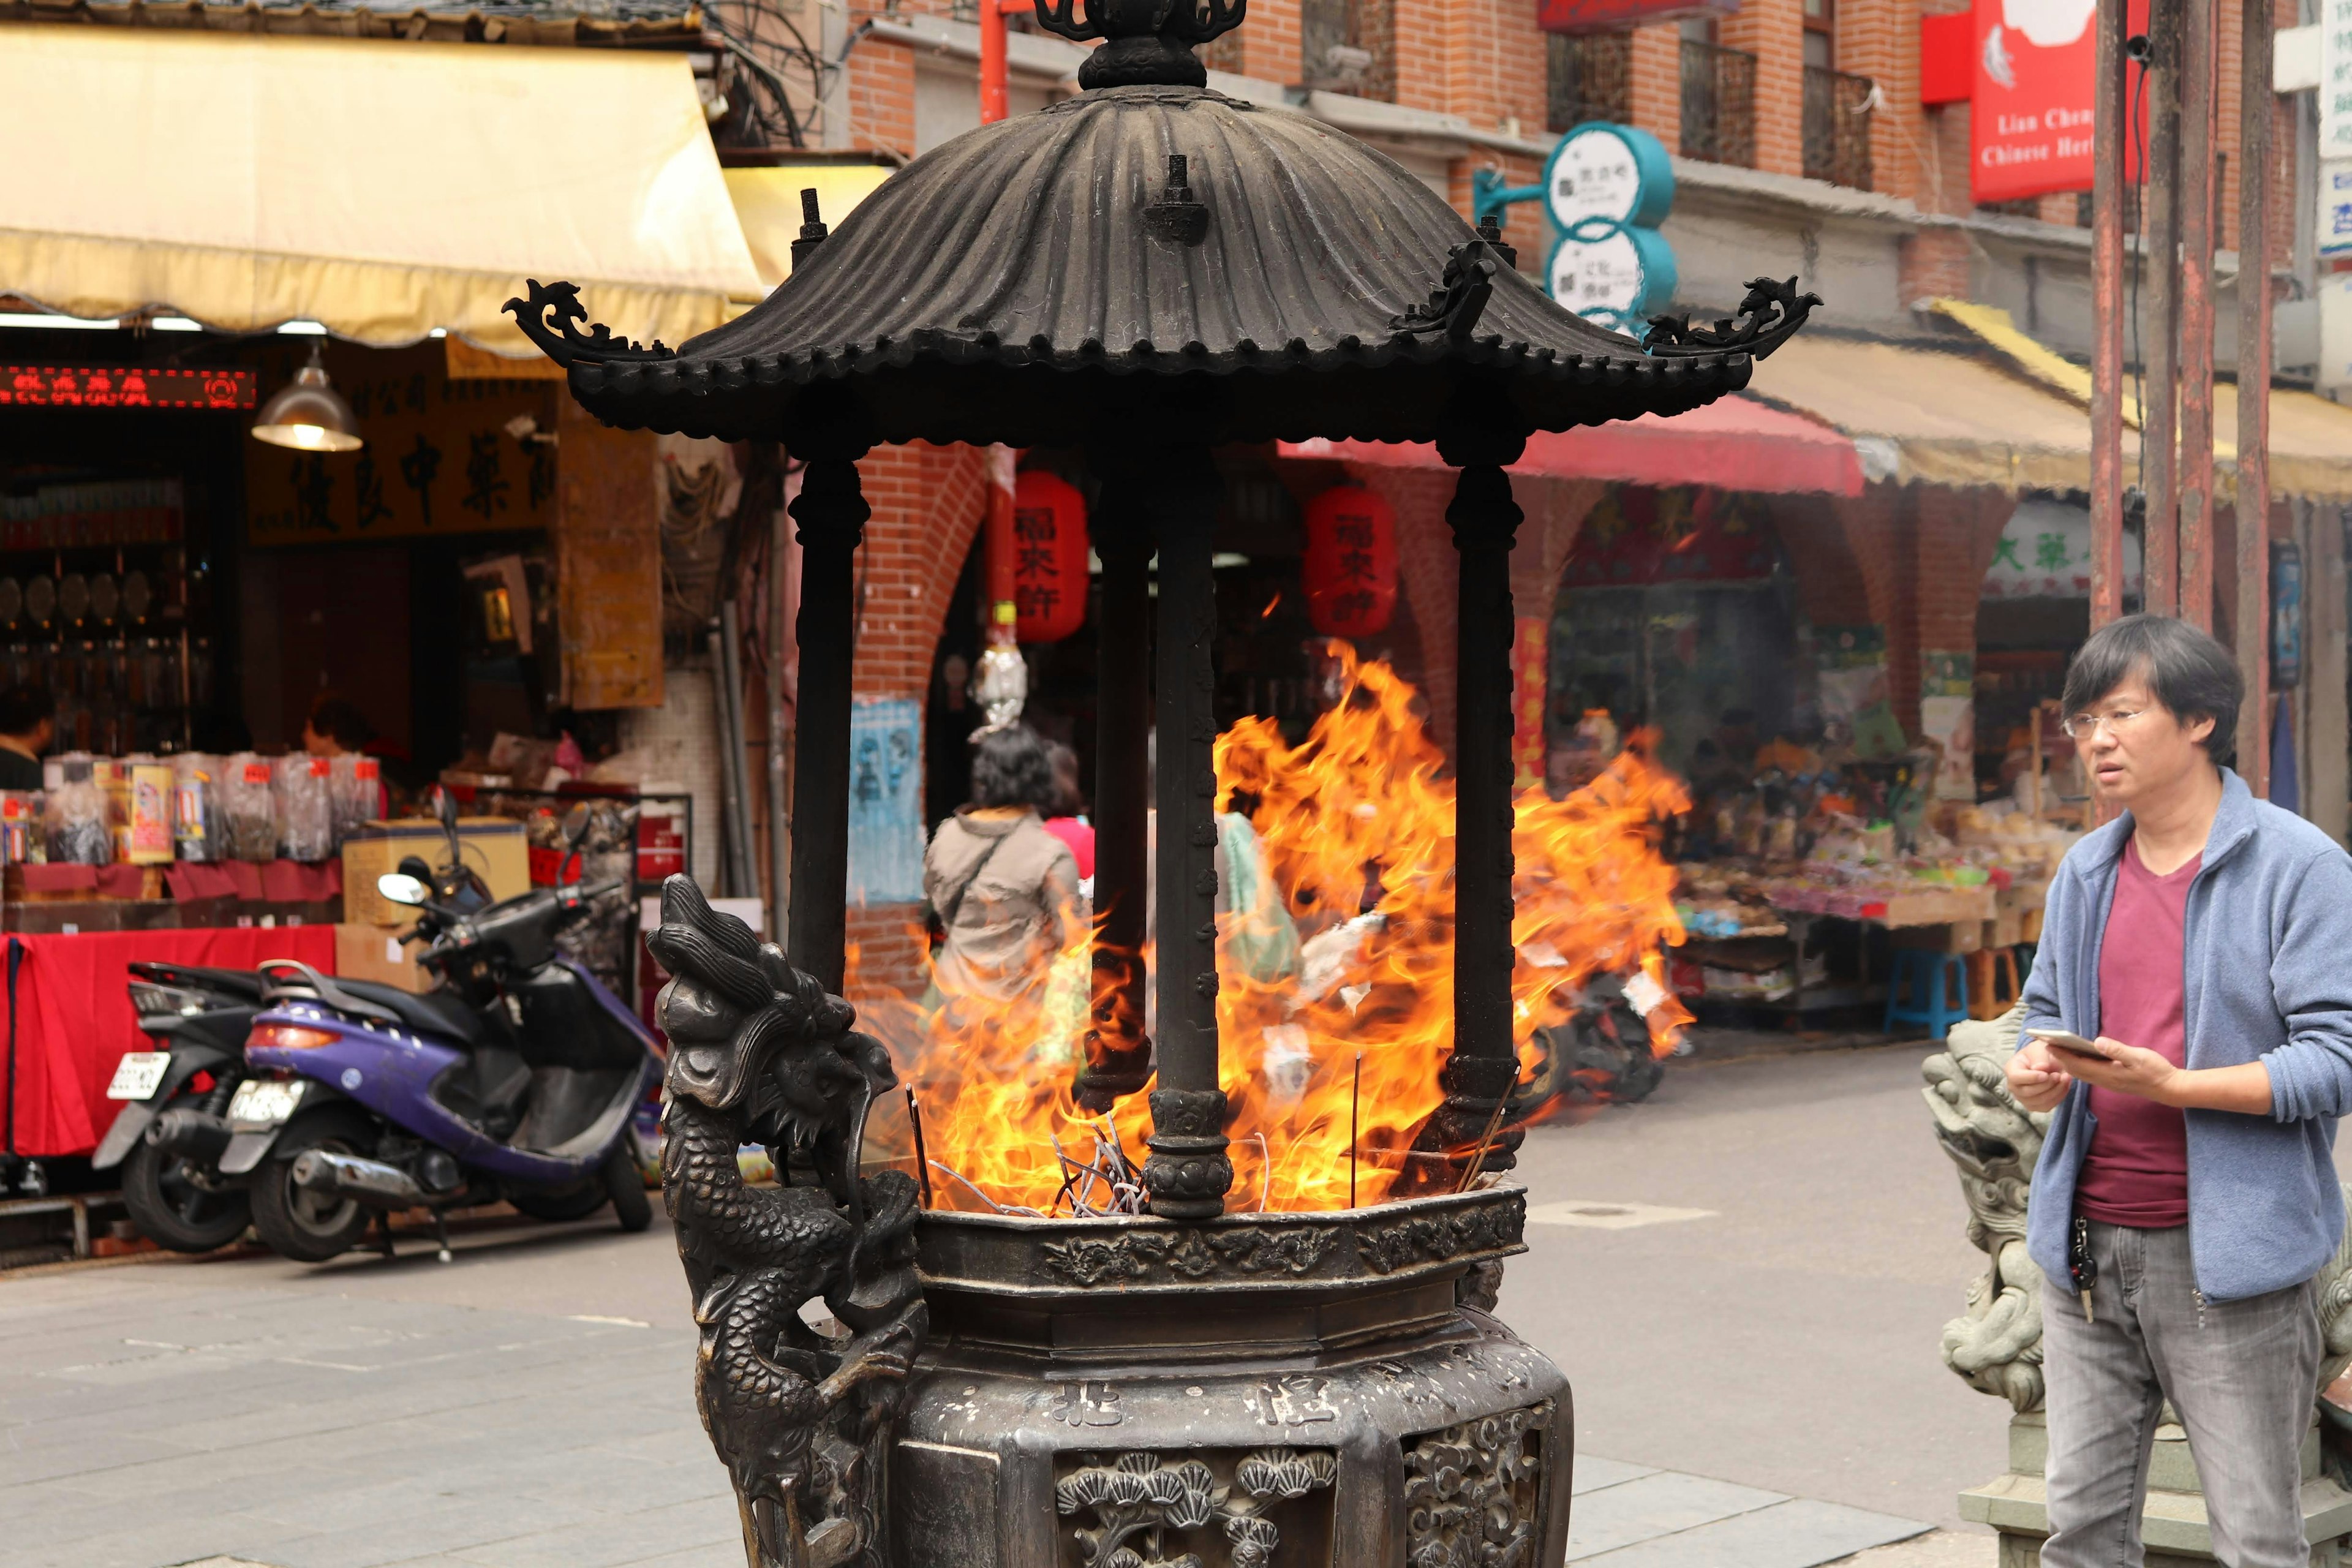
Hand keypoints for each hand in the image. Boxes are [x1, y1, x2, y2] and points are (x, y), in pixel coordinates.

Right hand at [2005, 1038, 2073, 1112]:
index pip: (2015, 1077)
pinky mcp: (2034, 1106)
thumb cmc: (2040, 1053)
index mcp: (2011, 1069)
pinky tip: (2064, 1085)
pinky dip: (2058, 1097)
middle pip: (2027, 1092)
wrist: (2048, 1061)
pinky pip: (2046, 1107)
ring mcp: (2023, 1098)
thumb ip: (2039, 1057)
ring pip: (2038, 1102)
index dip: (2031, 1078)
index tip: (2046, 1074)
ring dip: (2055, 1091)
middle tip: (2059, 1075)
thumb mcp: (2039, 1049)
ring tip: (2065, 1078)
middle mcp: (2013, 1086)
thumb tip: (2041, 1068)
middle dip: (2046, 1085)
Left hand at [2059, 1037, 2186, 1105]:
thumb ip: (2118, 1050)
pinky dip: (2080, 1066)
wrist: (2169, 1088)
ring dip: (2069, 1062)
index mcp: (2108, 1074)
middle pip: (2076, 1070)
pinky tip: (2078, 1057)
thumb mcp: (2138, 1057)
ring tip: (2058, 1049)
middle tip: (2046, 1044)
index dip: (2062, 1055)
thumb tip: (2097, 1042)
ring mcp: (2109, 1083)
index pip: (2078, 1064)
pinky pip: (2090, 1075)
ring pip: (2082, 1073)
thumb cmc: (2156, 1070)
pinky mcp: (2113, 1082)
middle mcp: (2105, 1081)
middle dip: (2061, 1058)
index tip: (2048, 1044)